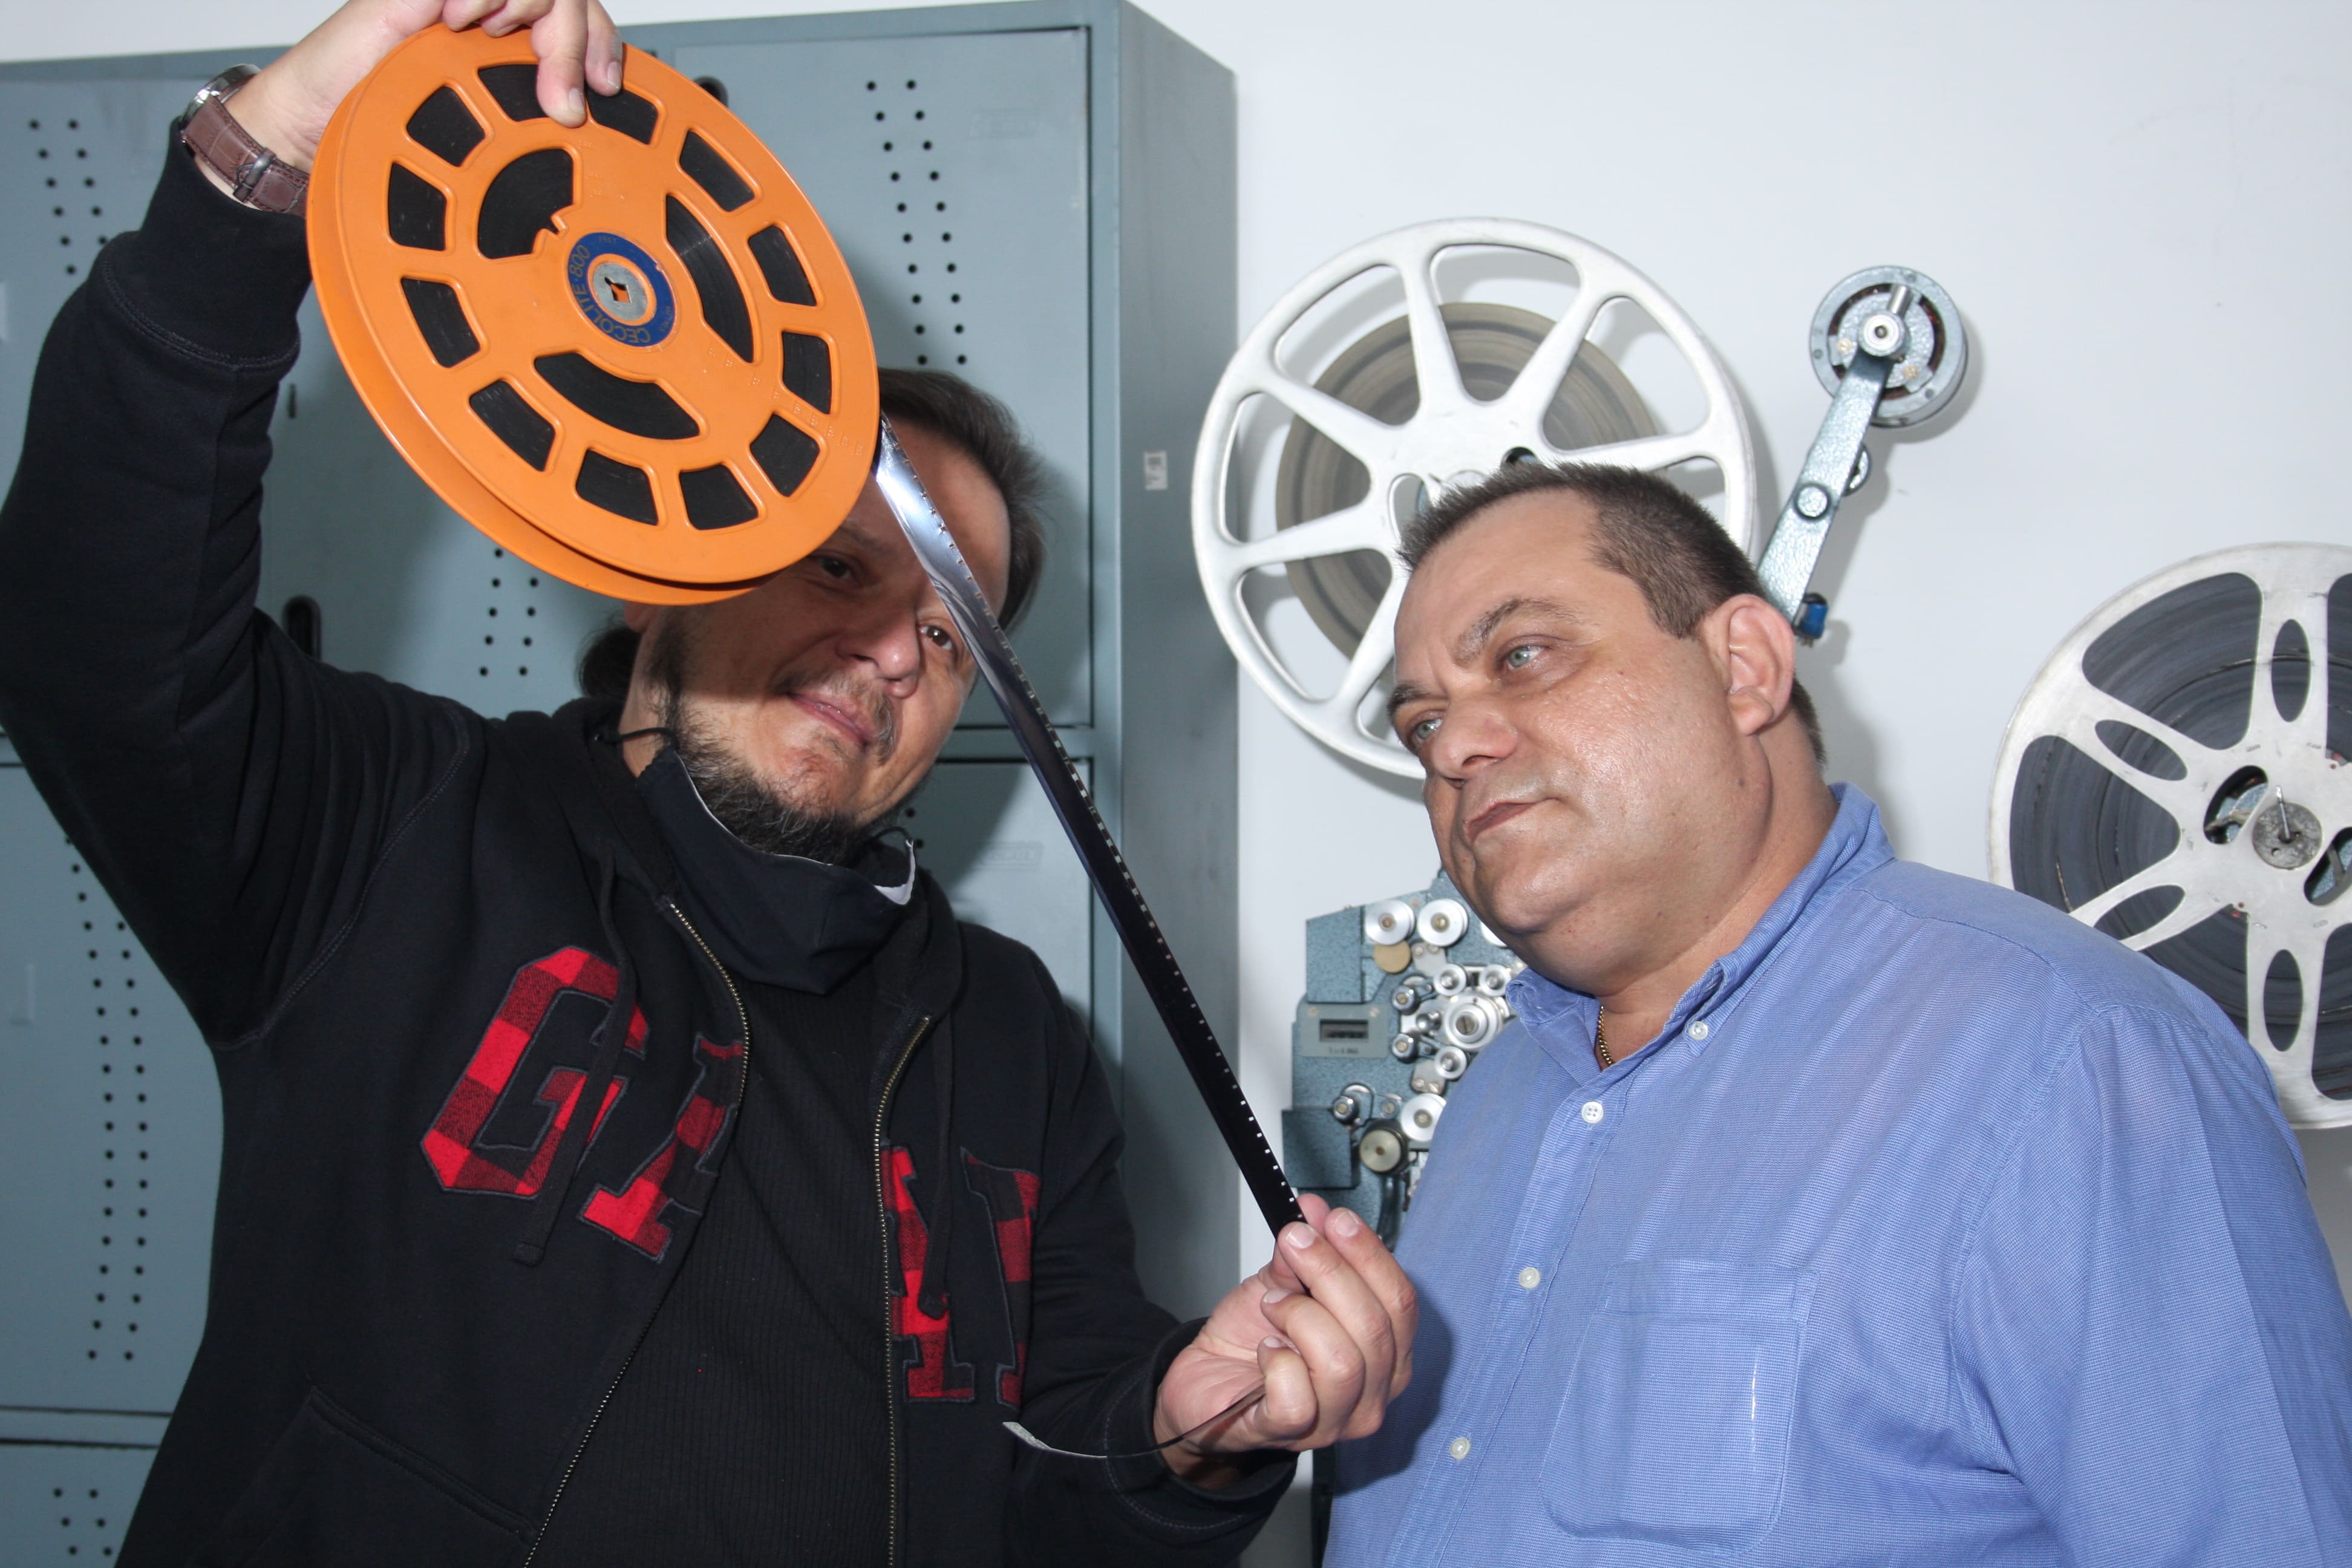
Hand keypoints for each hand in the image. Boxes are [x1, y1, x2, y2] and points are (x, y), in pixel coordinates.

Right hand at [214, 0, 620, 176]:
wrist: (320, 117)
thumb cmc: (394, 121)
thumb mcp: (486, 123)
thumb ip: (534, 111)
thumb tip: (581, 115)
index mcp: (512, 38)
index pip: (582, 18)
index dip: (602, 45)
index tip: (603, 88)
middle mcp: (491, 7)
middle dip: (575, 42)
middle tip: (560, 96)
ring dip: (533, 8)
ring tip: (498, 38)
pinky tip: (462, 18)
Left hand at [1151, 1194, 1416, 1487]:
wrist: (1206, 1381)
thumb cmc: (1254, 1338)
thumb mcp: (1283, 1283)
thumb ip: (1305, 1254)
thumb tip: (1315, 1213)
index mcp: (1387, 1352)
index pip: (1401, 1302)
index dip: (1370, 1255)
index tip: (1335, 1219)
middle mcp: (1374, 1392)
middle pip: (1375, 1328)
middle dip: (1331, 1272)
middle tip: (1295, 1243)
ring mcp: (1337, 1420)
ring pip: (1342, 1362)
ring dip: (1300, 1316)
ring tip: (1272, 1302)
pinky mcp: (1292, 1433)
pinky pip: (1298, 1397)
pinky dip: (1278, 1361)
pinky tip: (1267, 1348)